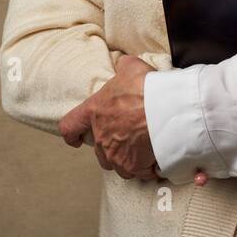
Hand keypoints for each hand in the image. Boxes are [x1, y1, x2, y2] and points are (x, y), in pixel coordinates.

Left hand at [59, 55, 158, 179]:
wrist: (166, 108)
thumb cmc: (146, 87)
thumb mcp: (131, 67)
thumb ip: (123, 67)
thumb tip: (123, 64)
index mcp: (94, 111)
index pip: (69, 126)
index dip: (71, 134)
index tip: (76, 139)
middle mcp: (101, 137)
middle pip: (99, 152)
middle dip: (112, 148)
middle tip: (128, 140)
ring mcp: (116, 154)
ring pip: (118, 165)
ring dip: (128, 160)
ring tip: (143, 152)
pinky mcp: (133, 165)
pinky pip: (138, 172)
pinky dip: (146, 168)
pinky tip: (155, 160)